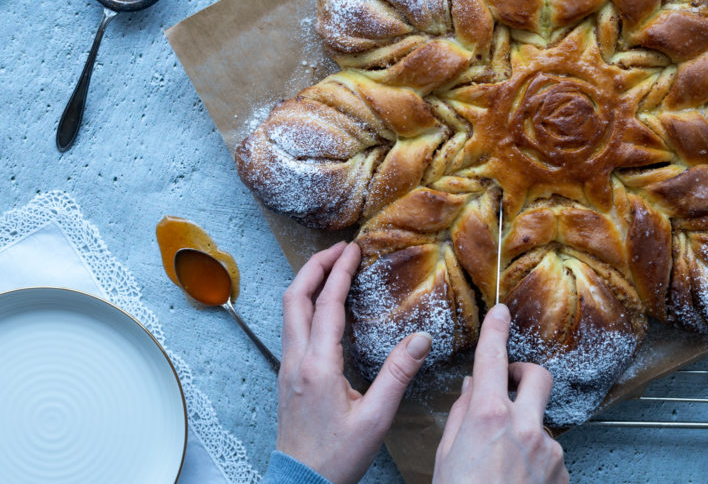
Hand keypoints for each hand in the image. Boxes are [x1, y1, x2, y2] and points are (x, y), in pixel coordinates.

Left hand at [276, 241, 432, 483]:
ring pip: (288, 311)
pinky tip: (324, 308)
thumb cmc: (335, 457)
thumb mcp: (375, 418)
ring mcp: (287, 367)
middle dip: (315, 267)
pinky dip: (305, 304)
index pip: (326, 305)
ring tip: (331, 269)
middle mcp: (296, 360)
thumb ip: (397, 375)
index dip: (339, 272)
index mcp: (317, 365)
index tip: (353, 250)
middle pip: (294, 297)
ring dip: (307, 283)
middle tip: (338, 249)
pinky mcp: (288, 376)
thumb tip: (420, 339)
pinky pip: (292, 327)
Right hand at [433, 303, 568, 483]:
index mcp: (488, 416)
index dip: (497, 330)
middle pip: (538, 376)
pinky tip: (516, 481)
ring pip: (540, 421)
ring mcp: (548, 449)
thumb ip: (462, 415)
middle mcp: (524, 426)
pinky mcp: (562, 471)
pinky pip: (549, 452)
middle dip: (524, 373)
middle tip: (510, 382)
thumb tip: (473, 387)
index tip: (501, 313)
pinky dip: (534, 460)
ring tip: (501, 463)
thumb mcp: (447, 456)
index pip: (494, 358)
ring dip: (525, 429)